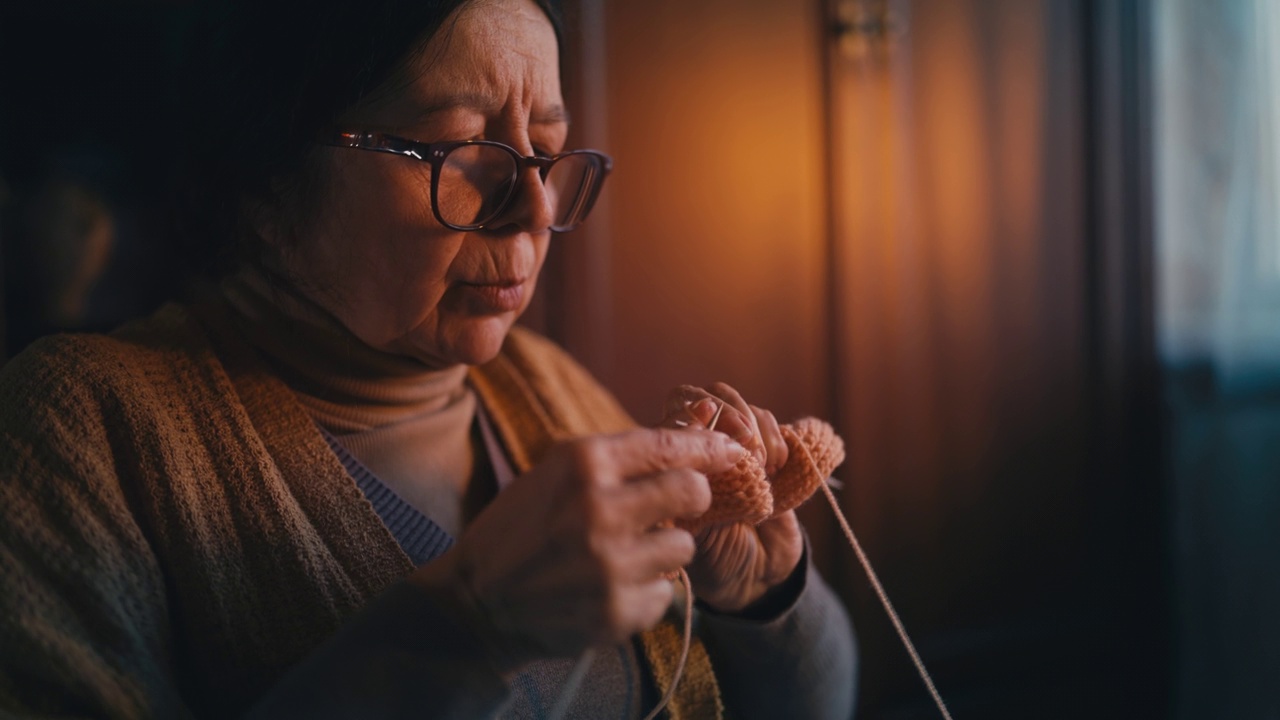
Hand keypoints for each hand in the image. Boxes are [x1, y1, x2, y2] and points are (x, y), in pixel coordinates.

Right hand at [410, 428, 746, 670]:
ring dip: (665, 550)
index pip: (667, 446)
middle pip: (691, 492)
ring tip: (627, 553)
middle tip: (676, 504)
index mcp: (582, 464)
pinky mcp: (617, 610)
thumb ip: (615, 459)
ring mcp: (609, 563)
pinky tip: (610, 587)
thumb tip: (689, 437)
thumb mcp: (554, 473)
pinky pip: (664, 593)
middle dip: (691, 497)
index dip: (709, 446)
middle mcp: (598, 509)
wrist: (478, 602)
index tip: (732, 449)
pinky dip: (645, 591)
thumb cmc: (520, 528)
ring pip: (684, 547)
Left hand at [660, 383, 804, 612]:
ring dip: (757, 429)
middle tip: (745, 445)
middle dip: (730, 414)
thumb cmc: (711, 557)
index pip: (678, 405)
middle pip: (710, 395)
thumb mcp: (691, 524)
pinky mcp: (770, 454)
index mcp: (674, 459)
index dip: (697, 408)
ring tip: (764, 465)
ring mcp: (738, 447)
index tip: (711, 423)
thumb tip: (697, 428)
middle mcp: (703, 446)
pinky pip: (772, 424)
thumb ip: (688, 482)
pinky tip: (779, 465)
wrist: (754, 579)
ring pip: (743, 407)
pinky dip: (778, 437)